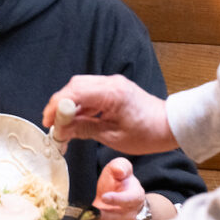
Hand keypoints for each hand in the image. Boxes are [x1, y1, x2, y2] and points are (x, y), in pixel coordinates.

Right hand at [42, 74, 176, 154]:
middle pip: (75, 86)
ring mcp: (113, 83)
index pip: (75, 92)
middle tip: (52, 124)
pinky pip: (91, 92)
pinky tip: (77, 120)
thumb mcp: (113, 137)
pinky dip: (80, 104)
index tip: (48, 122)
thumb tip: (61, 130)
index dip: (57, 106)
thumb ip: (85, 129)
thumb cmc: (147, 134)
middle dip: (59, 104)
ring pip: (81, 87)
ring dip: (69, 104)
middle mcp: (111, 82)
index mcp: (112, 93)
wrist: (170, 125)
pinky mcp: (114, 88)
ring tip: (62, 125)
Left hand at [87, 157, 144, 219]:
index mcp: (136, 196)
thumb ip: (121, 166)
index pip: (129, 199)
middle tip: (90, 210)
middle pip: (118, 217)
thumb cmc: (120, 180)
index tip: (104, 197)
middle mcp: (130, 213)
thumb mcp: (121, 167)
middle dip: (104, 215)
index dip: (117, 199)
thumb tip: (119, 171)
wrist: (119, 193)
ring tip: (83, 218)